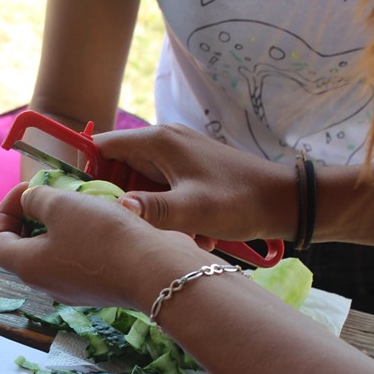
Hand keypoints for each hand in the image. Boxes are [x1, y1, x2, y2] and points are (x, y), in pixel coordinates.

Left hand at [0, 182, 212, 309]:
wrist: (158, 270)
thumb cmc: (104, 236)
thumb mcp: (62, 205)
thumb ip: (37, 200)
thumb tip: (31, 202)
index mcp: (28, 267)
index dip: (4, 210)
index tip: (27, 189)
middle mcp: (47, 283)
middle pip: (24, 247)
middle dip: (32, 215)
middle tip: (53, 191)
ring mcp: (75, 288)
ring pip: (55, 251)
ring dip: (61, 223)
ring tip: (80, 199)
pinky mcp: (101, 285)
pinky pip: (81, 257)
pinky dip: (83, 235)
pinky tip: (103, 217)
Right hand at [93, 124, 296, 242]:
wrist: (286, 202)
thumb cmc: (240, 202)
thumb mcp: (193, 210)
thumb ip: (151, 209)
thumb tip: (115, 208)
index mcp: (157, 142)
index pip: (101, 148)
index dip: (87, 174)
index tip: (87, 206)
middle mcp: (163, 142)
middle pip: (117, 169)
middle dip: (122, 200)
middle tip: (133, 227)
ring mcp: (177, 155)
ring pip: (139, 184)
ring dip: (148, 210)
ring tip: (168, 231)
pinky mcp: (188, 170)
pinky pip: (160, 190)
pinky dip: (167, 211)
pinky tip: (189, 231)